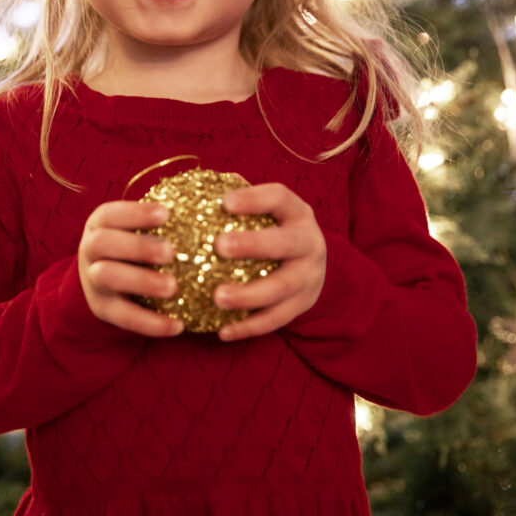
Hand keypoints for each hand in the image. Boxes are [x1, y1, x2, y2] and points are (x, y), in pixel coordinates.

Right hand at [78, 201, 183, 336]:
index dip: (136, 213)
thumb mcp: (140, 226)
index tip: (167, 213)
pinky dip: (150, 322)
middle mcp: (90, 248)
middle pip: (103, 243)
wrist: (105, 278)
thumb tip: (210, 202)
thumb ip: (165, 219)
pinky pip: (123, 317)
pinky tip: (178, 325)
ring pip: (107, 277)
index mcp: (101, 223)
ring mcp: (92, 280)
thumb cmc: (136, 243)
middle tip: (171, 253)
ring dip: (141, 281)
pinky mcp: (102, 308)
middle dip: (137, 247)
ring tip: (173, 288)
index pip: (112, 214)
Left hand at [213, 183, 326, 341]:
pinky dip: (250, 327)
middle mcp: (308, 242)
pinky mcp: (303, 305)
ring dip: (249, 295)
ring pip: (282, 287)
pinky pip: (277, 319)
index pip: (279, 198)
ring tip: (217, 298)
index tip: (224, 202)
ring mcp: (308, 276)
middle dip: (253, 244)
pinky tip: (223, 332)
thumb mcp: (269, 211)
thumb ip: (242, 198)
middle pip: (286, 242)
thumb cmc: (275, 230)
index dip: (254, 199)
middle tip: (219, 246)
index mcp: (296, 213)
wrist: (315, 265)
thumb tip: (200, 183)